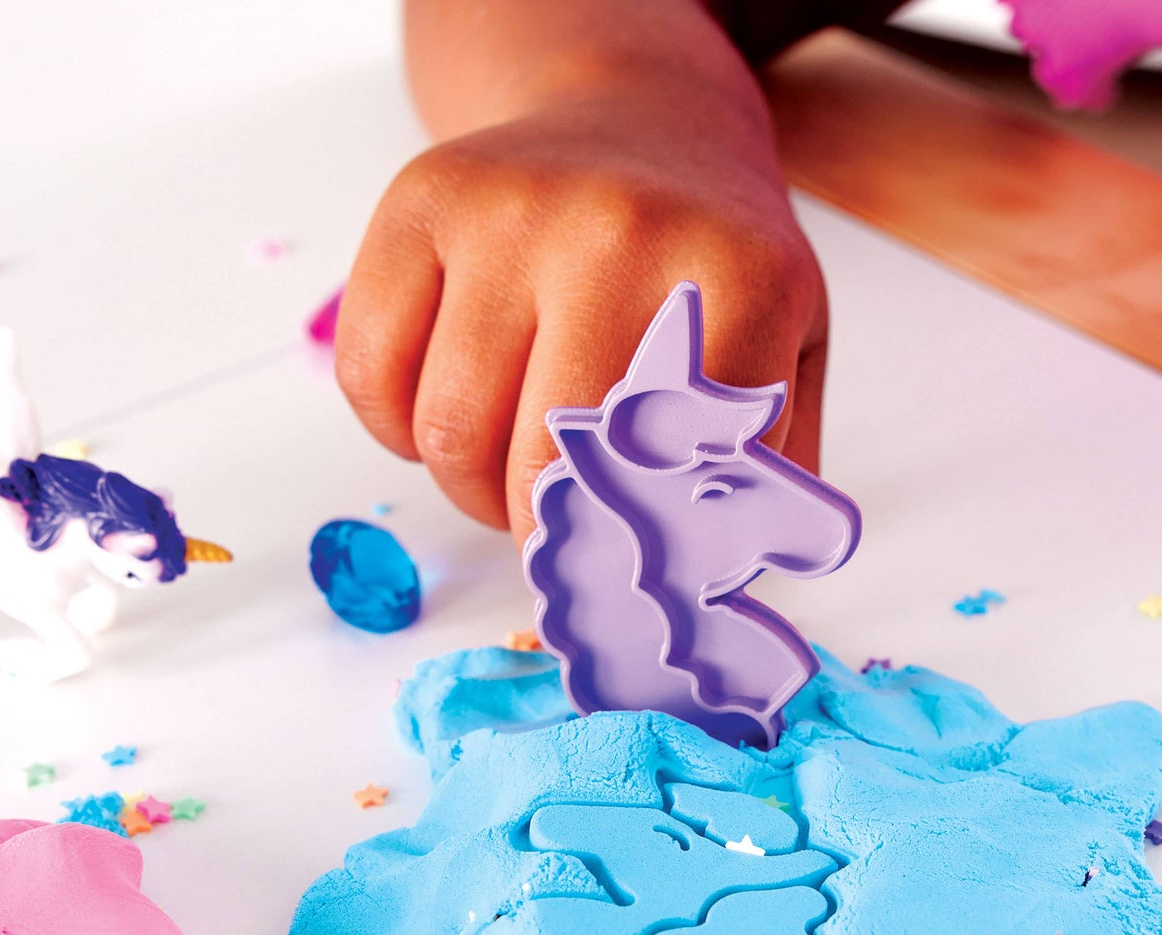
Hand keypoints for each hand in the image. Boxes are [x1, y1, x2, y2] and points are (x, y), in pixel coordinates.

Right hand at [334, 88, 825, 546]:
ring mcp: (510, 211)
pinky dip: (395, 432)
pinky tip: (447, 411)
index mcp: (736, 282)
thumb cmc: (713, 261)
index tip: (616, 566)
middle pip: (541, 468)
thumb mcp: (791, 345)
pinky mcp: (421, 201)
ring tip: (505, 472)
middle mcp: (619, 234)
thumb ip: (775, 466)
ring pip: (445, 432)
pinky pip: (370, 377)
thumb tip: (716, 586)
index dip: (630, 544)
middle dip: (538, 533)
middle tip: (554, 529)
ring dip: (466, 489)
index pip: (665, 477)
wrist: (646, 120)